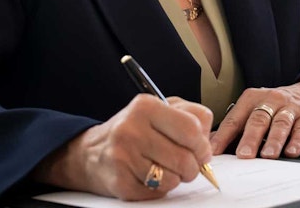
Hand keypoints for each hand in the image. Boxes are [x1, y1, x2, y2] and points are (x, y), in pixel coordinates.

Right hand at [31, 95, 212, 199]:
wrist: (91, 152)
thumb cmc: (134, 130)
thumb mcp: (160, 109)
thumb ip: (190, 115)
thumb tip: (208, 139)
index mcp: (146, 106)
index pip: (191, 128)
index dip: (203, 145)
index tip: (202, 151)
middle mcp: (131, 129)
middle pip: (184, 158)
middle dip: (193, 167)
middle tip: (188, 166)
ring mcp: (123, 156)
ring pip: (172, 179)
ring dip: (176, 179)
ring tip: (166, 169)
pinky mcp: (119, 181)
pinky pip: (156, 193)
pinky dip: (159, 189)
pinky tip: (149, 176)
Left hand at [210, 79, 299, 159]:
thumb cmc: (275, 106)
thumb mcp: (254, 108)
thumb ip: (236, 125)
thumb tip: (213, 144)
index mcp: (251, 98)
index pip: (235, 118)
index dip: (224, 135)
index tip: (214, 151)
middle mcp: (270, 100)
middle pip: (258, 119)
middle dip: (250, 138)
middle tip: (244, 154)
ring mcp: (289, 108)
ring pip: (281, 123)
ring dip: (274, 140)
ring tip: (268, 155)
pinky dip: (297, 141)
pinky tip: (292, 151)